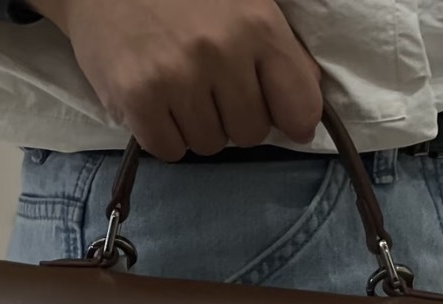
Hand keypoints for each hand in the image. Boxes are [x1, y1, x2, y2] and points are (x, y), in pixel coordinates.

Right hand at [32, 0, 321, 160]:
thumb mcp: (244, 2)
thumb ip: (279, 52)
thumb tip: (304, 115)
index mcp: (257, 24)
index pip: (300, 107)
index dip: (292, 120)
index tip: (277, 116)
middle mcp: (221, 52)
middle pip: (251, 134)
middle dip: (234, 119)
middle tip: (211, 89)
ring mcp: (177, 77)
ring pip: (209, 145)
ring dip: (196, 127)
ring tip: (179, 88)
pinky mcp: (138, 99)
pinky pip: (169, 150)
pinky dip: (164, 135)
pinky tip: (156, 101)